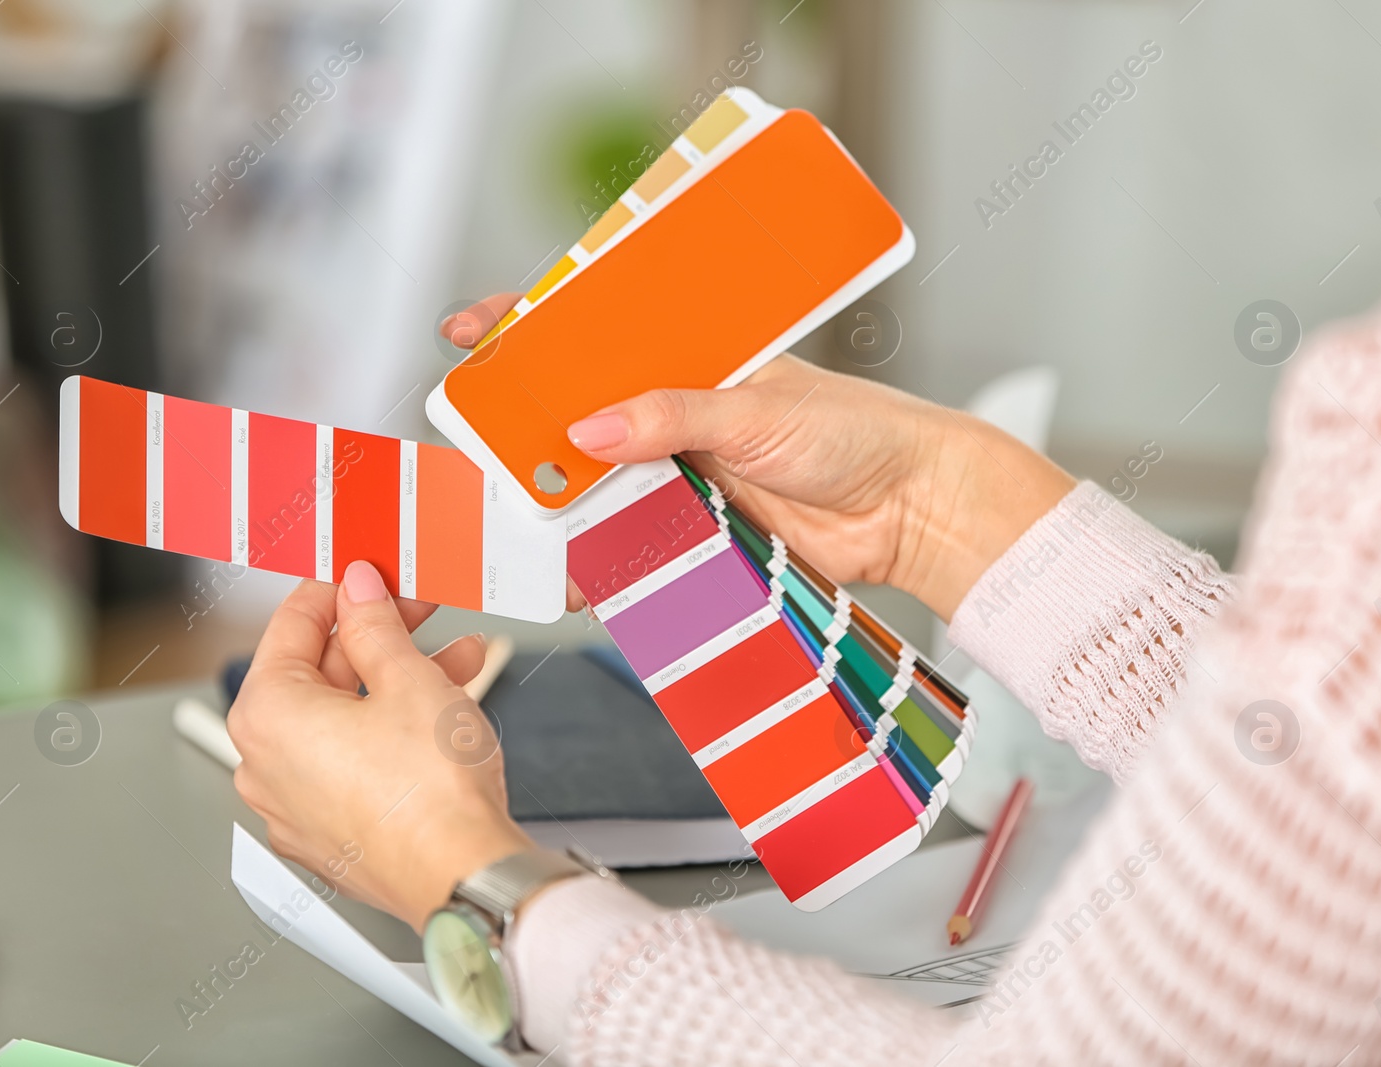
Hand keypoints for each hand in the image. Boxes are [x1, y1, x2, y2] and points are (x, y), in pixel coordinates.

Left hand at [229, 561, 531, 930]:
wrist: (462, 877)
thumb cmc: (429, 794)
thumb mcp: (407, 678)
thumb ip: (374, 625)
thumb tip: (357, 593)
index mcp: (266, 717)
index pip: (291, 625)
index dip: (339, 590)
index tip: (370, 576)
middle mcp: (266, 767)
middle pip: (317, 675)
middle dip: (378, 638)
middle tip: (420, 612)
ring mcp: (297, 808)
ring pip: (343, 721)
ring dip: (397, 682)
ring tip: (457, 660)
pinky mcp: (334, 837)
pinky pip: (354, 763)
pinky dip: (391, 731)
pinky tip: (441, 711)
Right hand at [440, 295, 1074, 619]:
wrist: (910, 509)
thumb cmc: (852, 431)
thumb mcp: (757, 410)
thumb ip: (672, 415)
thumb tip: (589, 427)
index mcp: (689, 357)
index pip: (596, 328)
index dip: (529, 326)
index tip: (470, 334)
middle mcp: (675, 412)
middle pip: (579, 414)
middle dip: (528, 431)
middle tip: (483, 450)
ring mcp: (682, 473)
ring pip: (597, 485)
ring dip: (561, 505)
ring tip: (521, 521)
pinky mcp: (696, 530)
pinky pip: (631, 542)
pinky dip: (601, 558)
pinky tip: (578, 572)